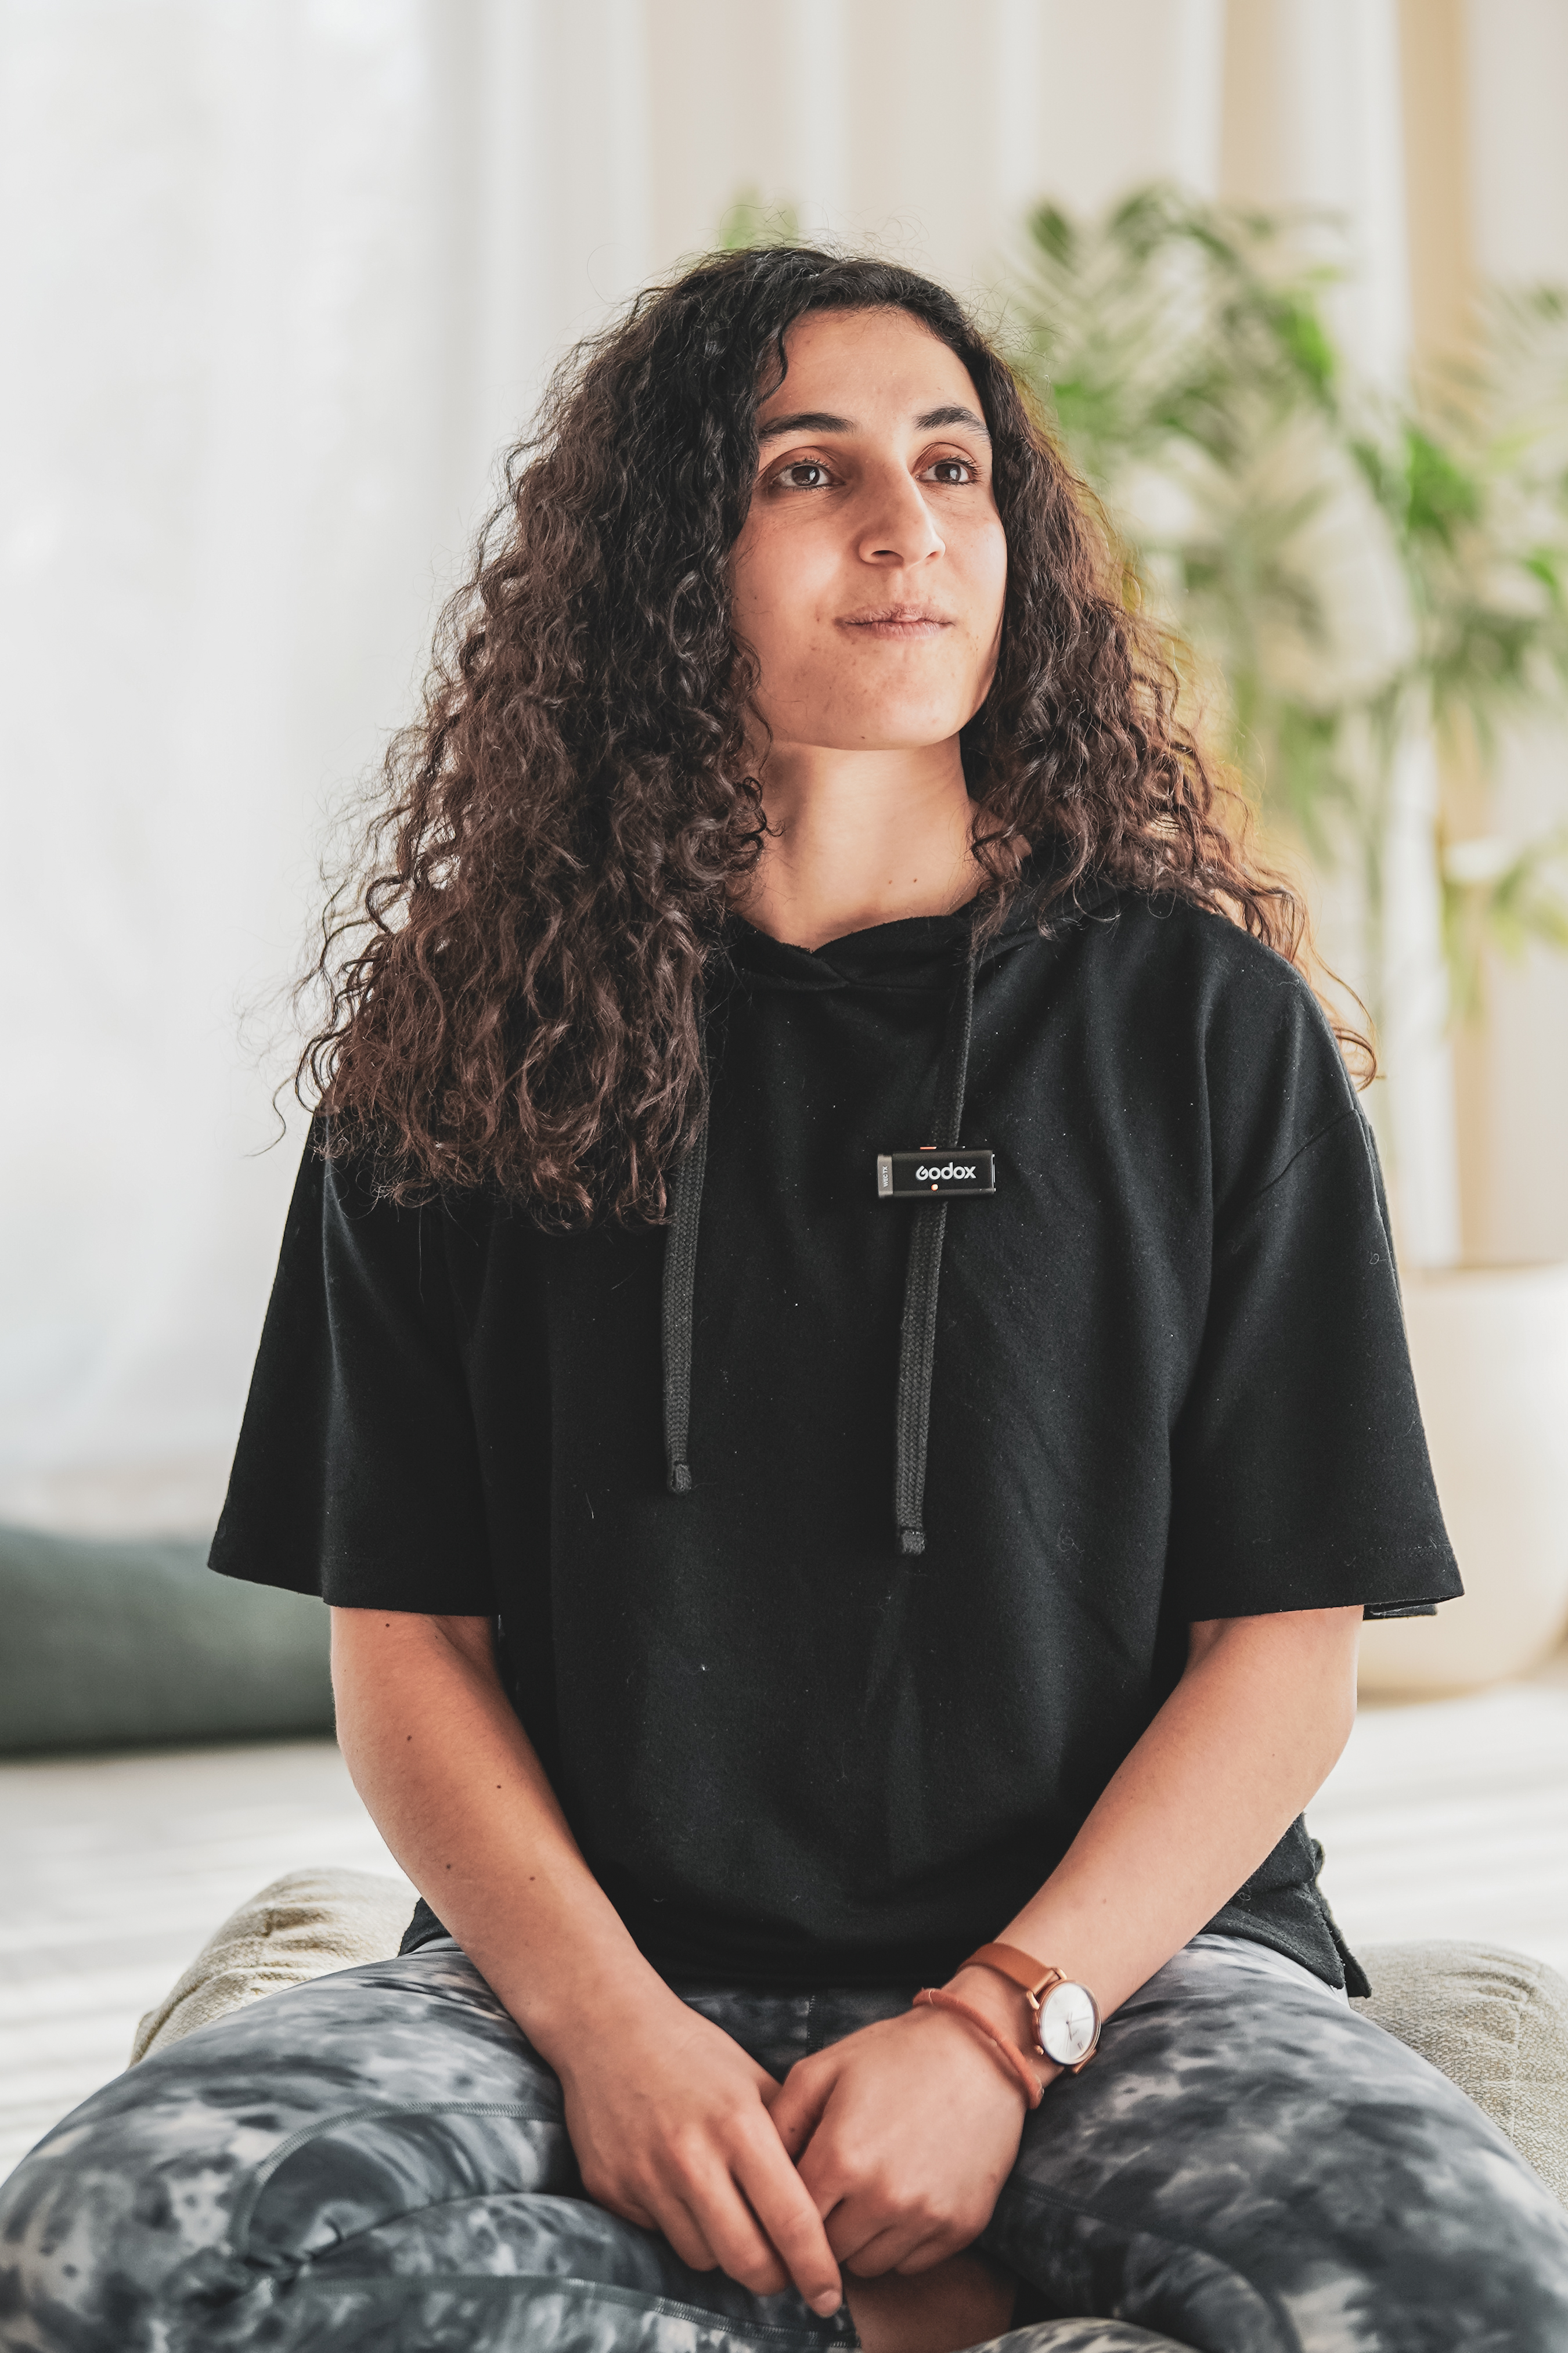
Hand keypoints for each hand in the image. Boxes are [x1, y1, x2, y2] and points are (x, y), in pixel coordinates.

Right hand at [552, 1983, 843, 2316]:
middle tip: (783, 2271)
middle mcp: (692, 2156)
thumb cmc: (692, 2052)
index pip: (791, 2220)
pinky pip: (660, 2236)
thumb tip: (824, 2198)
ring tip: (729, 2216)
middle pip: (747, 2260)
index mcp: (739, 2124)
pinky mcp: (611, 2190)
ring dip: (725, 2251)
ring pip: (703, 2258)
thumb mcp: (753, 2079)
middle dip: (774, 2278)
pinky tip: (682, 2192)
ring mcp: (647, 2176)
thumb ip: (788, 2136)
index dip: (816, 2268)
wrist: (608, 2028)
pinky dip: (681, 2228)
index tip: (829, 2293)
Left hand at [766, 1998, 1031, 2278]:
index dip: (783, 2212)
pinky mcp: (961, 2228)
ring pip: (867, 2265)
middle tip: (830, 2191)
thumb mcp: (824, 2069)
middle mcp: (882, 2199)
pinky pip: (910, 2263)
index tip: (787, 2200)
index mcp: (840, 2159)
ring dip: (859, 2239)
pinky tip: (902, 2197)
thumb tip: (750, 2169)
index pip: (790, 2222)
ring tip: (866, 2191)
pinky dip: (899, 2242)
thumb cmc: (895, 2054)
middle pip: (826, 2252)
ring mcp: (925, 2217)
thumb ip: (779, 2120)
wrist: (980, 2050)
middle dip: (821, 2227)